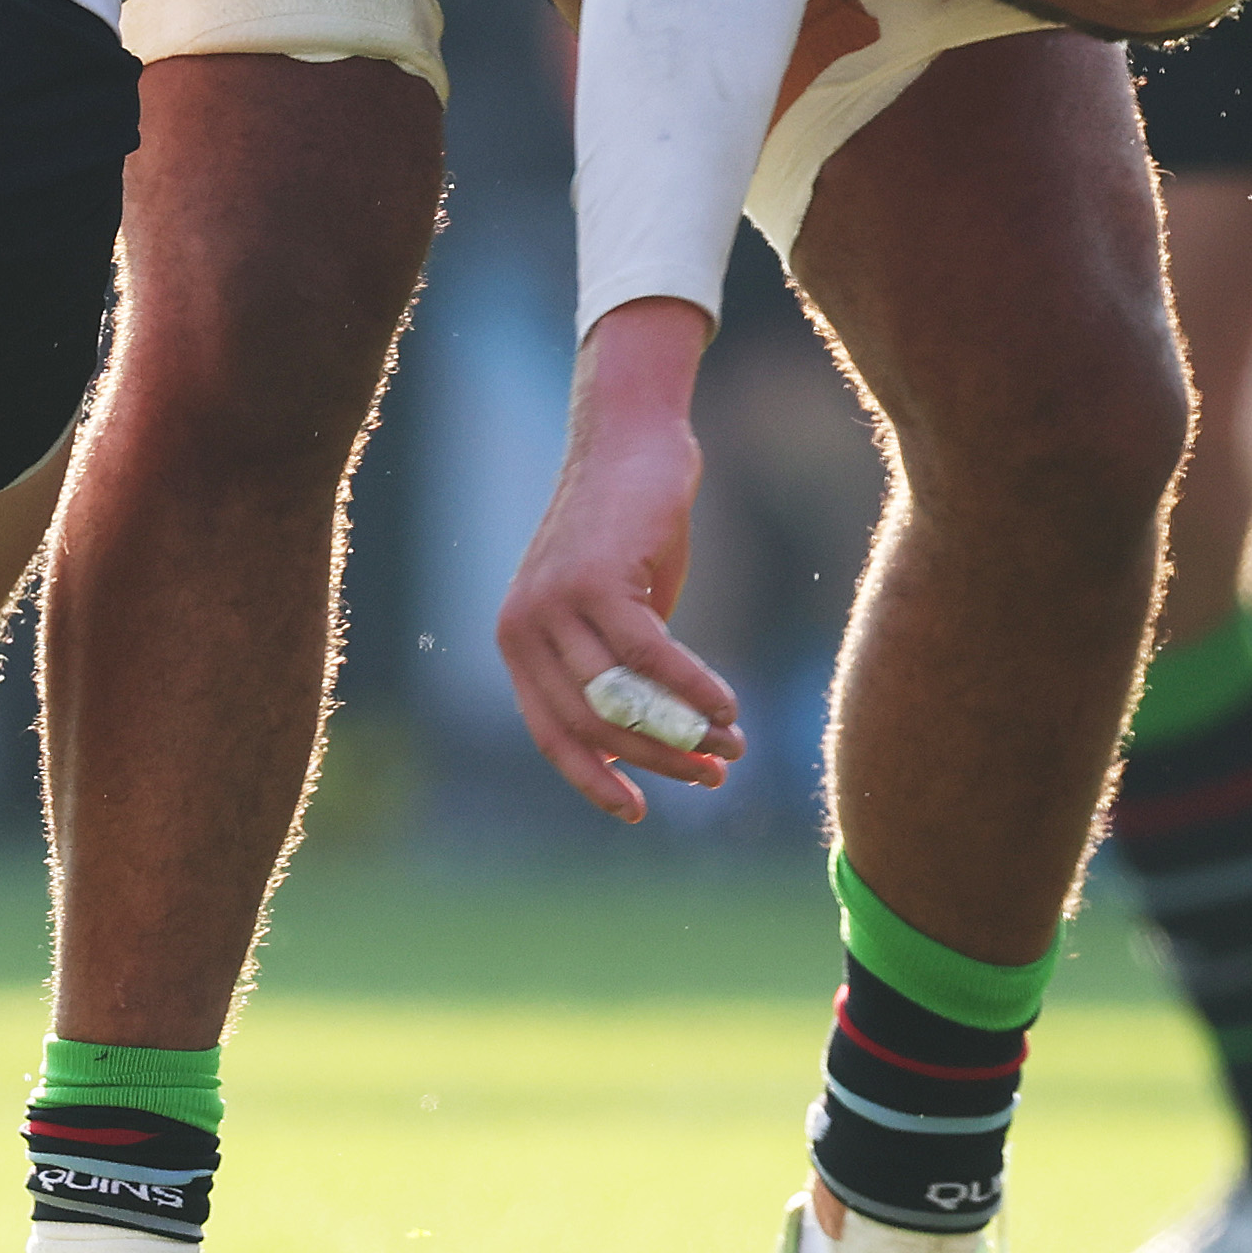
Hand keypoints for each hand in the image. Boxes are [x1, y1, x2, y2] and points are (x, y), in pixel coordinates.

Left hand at [498, 301, 743, 822]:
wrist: (632, 441)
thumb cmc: (630, 530)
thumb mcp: (615, 610)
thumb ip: (619, 672)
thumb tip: (659, 746)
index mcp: (519, 641)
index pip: (552, 732)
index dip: (595, 778)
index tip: (637, 811)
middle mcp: (523, 626)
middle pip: (593, 722)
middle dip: (658, 759)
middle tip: (713, 774)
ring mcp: (553, 602)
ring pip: (620, 695)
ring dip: (683, 730)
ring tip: (732, 745)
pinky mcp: (594, 579)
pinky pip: (648, 656)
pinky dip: (691, 688)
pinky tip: (725, 707)